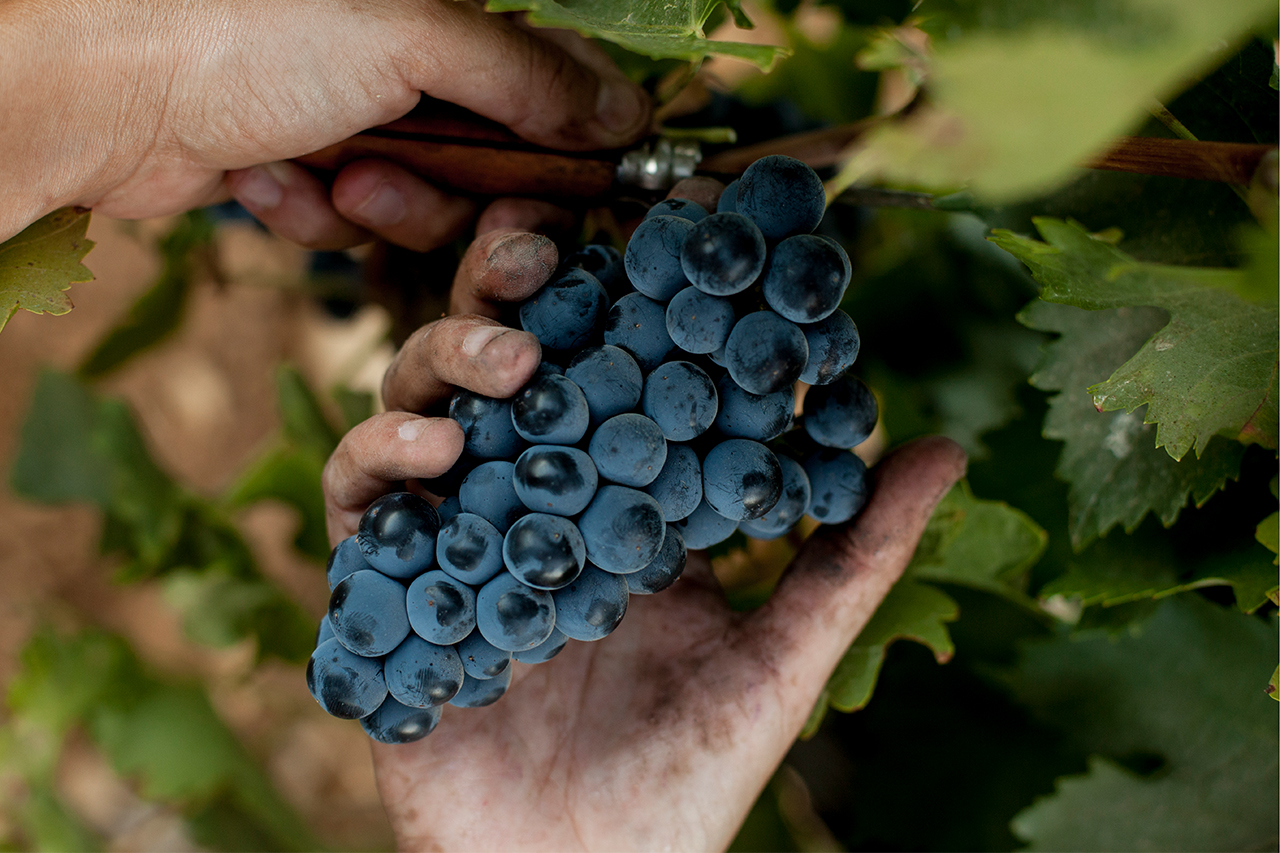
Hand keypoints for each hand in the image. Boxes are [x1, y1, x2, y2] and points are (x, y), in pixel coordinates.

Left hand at [0, 0, 649, 246]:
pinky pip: (352, 221)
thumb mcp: (410, 37)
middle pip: (494, 162)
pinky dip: (313, 211)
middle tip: (428, 190)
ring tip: (331, 173)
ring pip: (426, 206)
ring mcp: (354, 116)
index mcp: (443, 12)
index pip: (552, 79)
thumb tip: (622, 115)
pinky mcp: (306, 169)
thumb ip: (527, 75)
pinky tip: (264, 177)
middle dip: (460, 192)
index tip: (575, 186)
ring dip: (383, 203)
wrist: (101, 94)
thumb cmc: (245, 33)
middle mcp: (405, 62)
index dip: (569, 141)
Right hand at [321, 240, 965, 851]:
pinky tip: (431, 451)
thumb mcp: (784, 659)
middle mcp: (538, 494)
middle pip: (512, 357)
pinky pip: (358, 499)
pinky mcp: (390, 584)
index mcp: (630, 497)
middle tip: (539, 245)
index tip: (660, 231)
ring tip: (502, 361)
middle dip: (511, 288)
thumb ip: (855, 556)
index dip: (631, 294)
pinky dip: (376, 456)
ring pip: (427, 400)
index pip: (621, 363)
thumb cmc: (691, 779)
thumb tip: (945, 445)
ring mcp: (458, 530)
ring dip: (448, 356)